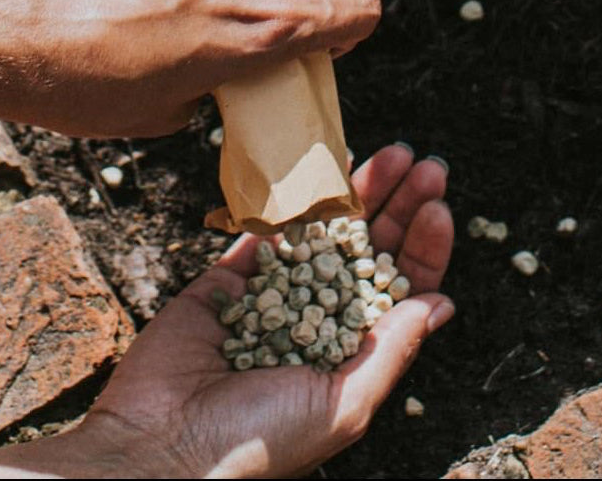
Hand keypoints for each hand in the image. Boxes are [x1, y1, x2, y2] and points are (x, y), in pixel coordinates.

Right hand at [0, 146, 452, 478]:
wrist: (161, 446)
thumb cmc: (257, 444)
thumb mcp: (341, 407)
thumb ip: (388, 352)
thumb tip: (439, 304)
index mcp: (350, 356)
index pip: (400, 290)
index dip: (422, 248)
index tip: (439, 209)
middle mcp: (317, 323)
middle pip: (370, 251)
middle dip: (400, 206)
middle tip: (426, 165)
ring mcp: (272, 298)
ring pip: (325, 233)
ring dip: (359, 193)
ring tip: (392, 155)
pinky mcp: (227, 282)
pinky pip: (265, 232)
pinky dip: (294, 200)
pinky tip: (323, 171)